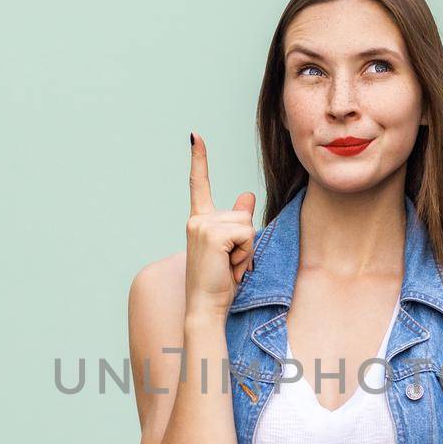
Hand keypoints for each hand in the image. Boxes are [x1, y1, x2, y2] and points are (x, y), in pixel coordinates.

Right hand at [184, 132, 256, 317]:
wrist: (205, 307)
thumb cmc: (218, 283)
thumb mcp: (232, 248)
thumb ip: (238, 220)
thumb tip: (247, 194)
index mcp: (199, 220)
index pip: (199, 184)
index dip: (199, 159)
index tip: (195, 136)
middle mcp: (197, 219)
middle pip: (243, 216)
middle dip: (246, 243)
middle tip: (229, 265)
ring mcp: (202, 225)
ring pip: (247, 226)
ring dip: (246, 251)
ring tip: (229, 267)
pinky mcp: (212, 234)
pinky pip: (246, 235)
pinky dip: (245, 254)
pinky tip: (229, 268)